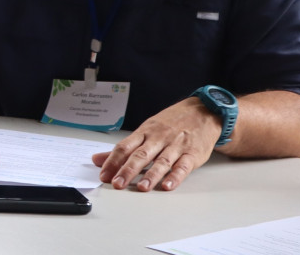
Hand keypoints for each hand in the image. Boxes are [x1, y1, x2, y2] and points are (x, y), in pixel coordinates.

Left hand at [92, 97, 220, 190]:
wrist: (202, 111)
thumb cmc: (170, 123)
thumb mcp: (146, 130)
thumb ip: (123, 148)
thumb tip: (97, 159)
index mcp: (144, 133)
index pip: (124, 147)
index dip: (112, 161)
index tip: (104, 175)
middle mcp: (158, 139)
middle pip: (140, 155)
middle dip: (127, 170)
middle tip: (117, 184)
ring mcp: (176, 146)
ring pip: (161, 161)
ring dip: (151, 175)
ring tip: (141, 188)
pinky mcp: (193, 154)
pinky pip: (183, 166)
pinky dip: (176, 176)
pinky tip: (168, 185)